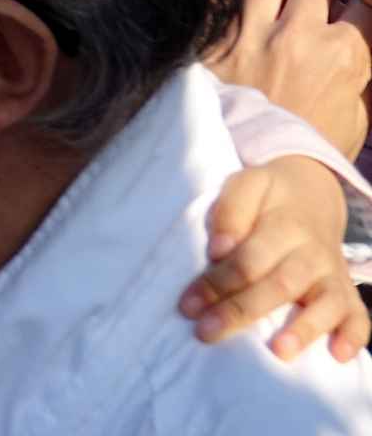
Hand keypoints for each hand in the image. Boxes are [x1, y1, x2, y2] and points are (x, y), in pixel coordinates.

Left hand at [184, 158, 370, 360]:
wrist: (315, 192)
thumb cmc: (269, 197)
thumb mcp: (245, 185)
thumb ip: (230, 212)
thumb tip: (219, 249)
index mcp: (285, 226)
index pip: (248, 259)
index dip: (216, 282)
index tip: (188, 305)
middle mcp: (312, 254)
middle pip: (279, 286)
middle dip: (241, 311)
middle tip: (207, 332)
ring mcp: (333, 276)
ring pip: (324, 304)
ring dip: (304, 329)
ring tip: (279, 352)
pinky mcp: (348, 293)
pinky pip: (359, 318)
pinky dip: (354, 337)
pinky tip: (339, 356)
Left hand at [204, 0, 371, 158]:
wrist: (259, 169)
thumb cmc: (313, 146)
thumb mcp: (358, 114)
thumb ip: (360, 71)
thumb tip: (358, 39)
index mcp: (343, 53)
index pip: (364, 0)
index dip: (359, 2)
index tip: (351, 11)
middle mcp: (300, 35)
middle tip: (319, 0)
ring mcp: (255, 34)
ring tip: (279, 5)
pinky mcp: (219, 39)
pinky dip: (240, 6)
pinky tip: (245, 23)